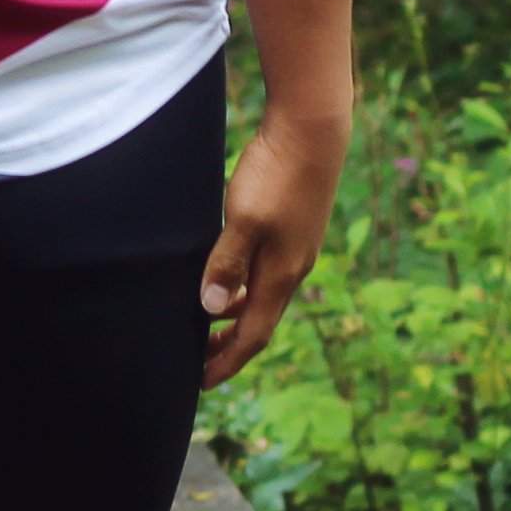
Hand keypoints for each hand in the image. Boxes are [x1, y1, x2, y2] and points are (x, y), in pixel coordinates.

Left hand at [198, 108, 342, 387]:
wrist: (313, 128)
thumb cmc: (276, 173)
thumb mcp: (245, 219)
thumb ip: (228, 264)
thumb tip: (211, 309)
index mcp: (281, 275)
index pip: (252, 335)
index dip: (226, 361)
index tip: (200, 381)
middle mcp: (292, 268)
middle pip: (259, 322)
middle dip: (229, 346)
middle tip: (198, 362)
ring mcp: (296, 248)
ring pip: (263, 296)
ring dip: (236, 315)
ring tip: (206, 325)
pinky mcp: (293, 227)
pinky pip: (266, 272)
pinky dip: (244, 285)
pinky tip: (227, 273)